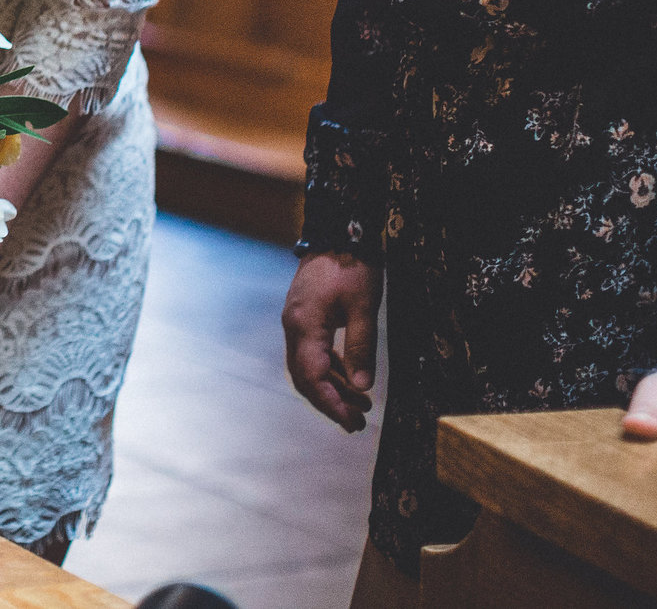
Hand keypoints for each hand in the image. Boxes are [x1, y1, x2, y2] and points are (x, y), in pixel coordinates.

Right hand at [283, 251, 382, 431]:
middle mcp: (294, 327)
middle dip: (329, 402)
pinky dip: (330, 370)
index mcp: (304, 326)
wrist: (337, 234)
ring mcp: (296, 322)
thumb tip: (362, 387)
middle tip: (356, 423)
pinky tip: (350, 379)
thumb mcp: (363, 308)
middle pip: (304, 376)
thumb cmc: (352, 268)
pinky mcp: (304, 318)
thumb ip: (360, 348)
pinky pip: (312, 353)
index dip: (330, 403)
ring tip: (361, 406)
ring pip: (307, 367)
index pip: (311, 376)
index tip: (351, 421)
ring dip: (331, 388)